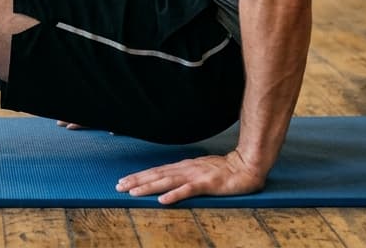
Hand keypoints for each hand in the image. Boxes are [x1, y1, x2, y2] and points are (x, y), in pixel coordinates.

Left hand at [115, 150, 265, 204]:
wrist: (247, 166)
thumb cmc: (224, 169)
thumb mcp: (200, 170)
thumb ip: (184, 175)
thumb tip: (167, 181)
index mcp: (183, 167)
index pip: (157, 172)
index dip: (139, 176)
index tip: (123, 181)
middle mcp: (186, 169)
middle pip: (157, 175)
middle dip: (137, 181)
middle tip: (118, 186)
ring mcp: (196, 176)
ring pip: (167, 182)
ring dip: (149, 187)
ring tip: (133, 192)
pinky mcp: (207, 184)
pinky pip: (188, 190)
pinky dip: (175, 195)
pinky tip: (163, 200)